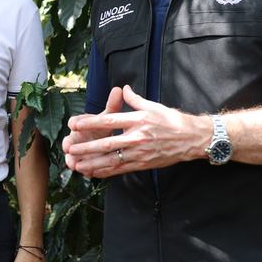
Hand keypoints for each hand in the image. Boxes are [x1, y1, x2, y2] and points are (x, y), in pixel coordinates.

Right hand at [63, 87, 122, 171]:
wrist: (107, 142)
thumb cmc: (106, 127)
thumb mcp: (111, 116)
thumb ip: (113, 105)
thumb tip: (118, 89)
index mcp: (81, 124)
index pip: (74, 121)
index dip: (75, 123)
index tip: (74, 125)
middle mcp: (76, 138)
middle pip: (69, 141)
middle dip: (69, 144)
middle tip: (68, 146)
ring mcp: (77, 152)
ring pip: (72, 157)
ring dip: (72, 160)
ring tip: (74, 164)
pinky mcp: (82, 164)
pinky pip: (82, 168)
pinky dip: (85, 171)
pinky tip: (89, 174)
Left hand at [65, 85, 209, 177]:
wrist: (192, 138)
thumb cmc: (173, 120)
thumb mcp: (153, 105)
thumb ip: (135, 99)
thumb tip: (123, 89)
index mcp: (138, 120)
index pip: (109, 121)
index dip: (90, 122)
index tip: (74, 123)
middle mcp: (137, 137)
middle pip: (106, 143)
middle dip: (86, 146)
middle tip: (69, 147)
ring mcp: (140, 152)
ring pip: (111, 160)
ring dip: (92, 162)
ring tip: (76, 164)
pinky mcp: (143, 164)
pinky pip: (121, 169)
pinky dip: (106, 172)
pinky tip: (94, 173)